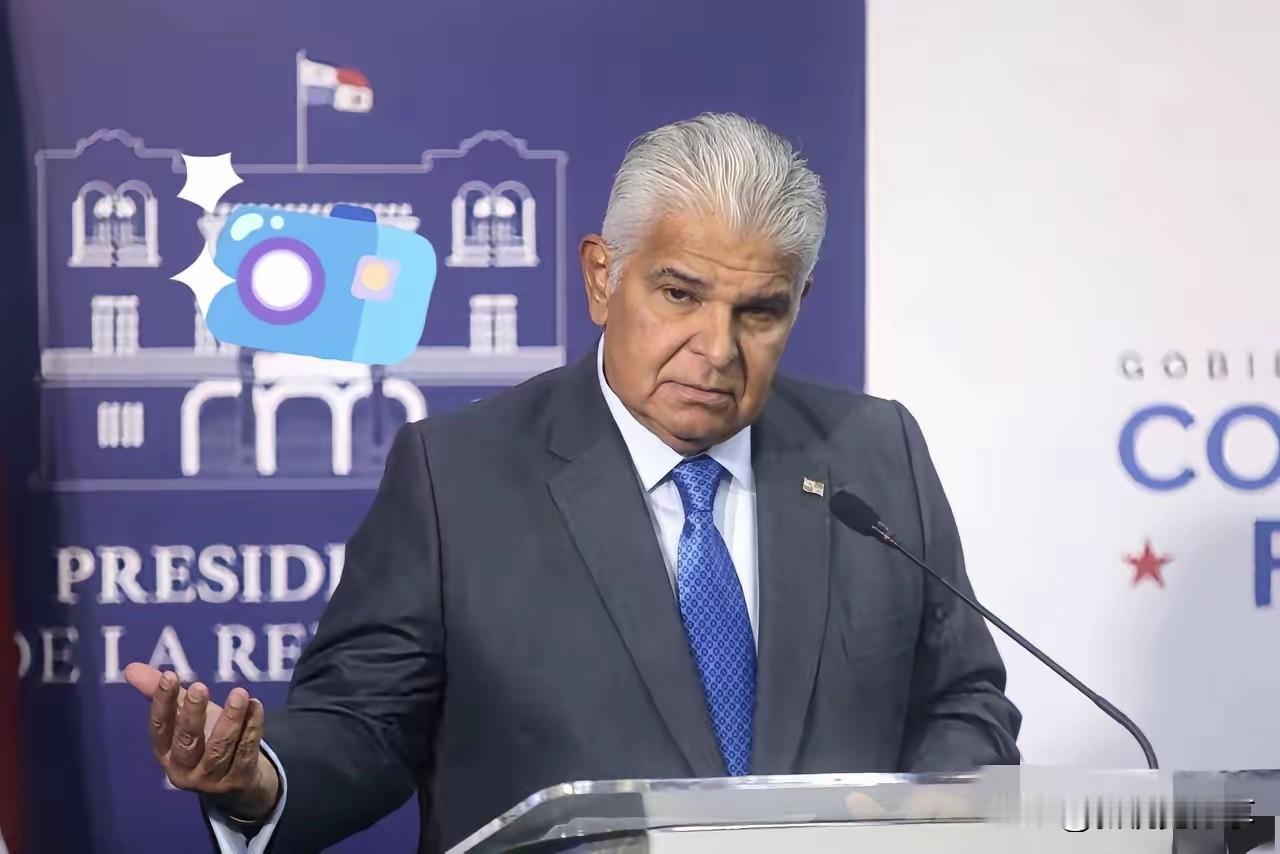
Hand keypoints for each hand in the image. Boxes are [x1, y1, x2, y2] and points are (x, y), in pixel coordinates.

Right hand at [124, 663, 279, 821]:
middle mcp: (184, 770)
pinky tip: (256, 705)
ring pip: (220, 748)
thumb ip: (160, 693)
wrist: (237, 781)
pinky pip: (245, 752)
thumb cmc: (205, 739)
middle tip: (200, 687)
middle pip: (187, 742)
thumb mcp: (183, 717)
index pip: (159, 728)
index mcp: (165, 753)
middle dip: (193, 714)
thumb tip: (130, 668)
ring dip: (231, 719)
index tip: (170, 675)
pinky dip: (252, 728)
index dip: (162, 702)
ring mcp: (212, 778)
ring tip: (240, 693)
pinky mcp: (239, 780)